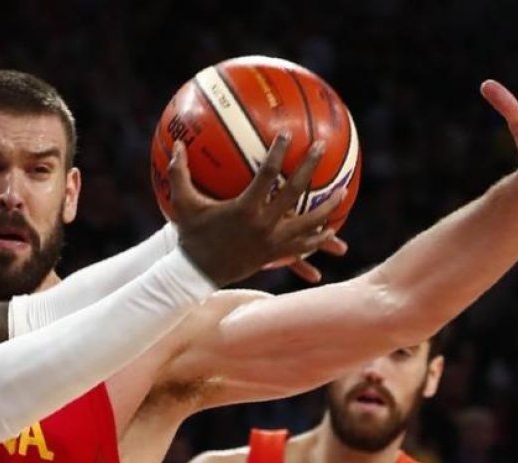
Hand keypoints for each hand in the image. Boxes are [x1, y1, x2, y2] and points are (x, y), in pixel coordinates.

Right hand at [169, 134, 345, 286]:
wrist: (197, 273)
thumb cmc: (191, 236)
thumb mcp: (183, 204)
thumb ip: (180, 173)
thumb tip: (176, 145)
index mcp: (245, 209)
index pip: (267, 174)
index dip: (277, 152)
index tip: (286, 134)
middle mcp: (263, 224)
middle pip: (295, 192)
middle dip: (309, 167)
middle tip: (320, 147)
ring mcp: (272, 242)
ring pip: (308, 223)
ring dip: (327, 207)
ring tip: (342, 192)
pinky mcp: (274, 255)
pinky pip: (302, 246)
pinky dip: (317, 238)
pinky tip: (329, 230)